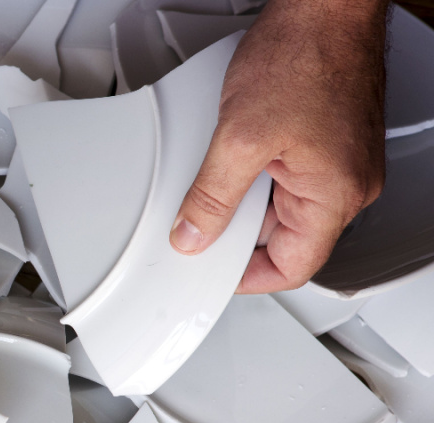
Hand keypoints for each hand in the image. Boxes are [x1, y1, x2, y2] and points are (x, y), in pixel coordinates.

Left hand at [169, 0, 387, 292]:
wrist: (324, 8)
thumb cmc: (302, 56)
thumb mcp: (238, 138)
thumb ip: (211, 197)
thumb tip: (193, 235)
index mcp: (335, 195)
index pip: (292, 267)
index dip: (245, 277)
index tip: (212, 272)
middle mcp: (349, 184)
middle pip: (287, 240)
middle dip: (240, 236)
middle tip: (202, 225)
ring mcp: (343, 163)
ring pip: (285, 208)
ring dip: (247, 202)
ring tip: (218, 180)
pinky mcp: (331, 142)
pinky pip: (291, 178)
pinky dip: (259, 176)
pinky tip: (236, 157)